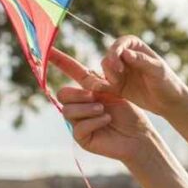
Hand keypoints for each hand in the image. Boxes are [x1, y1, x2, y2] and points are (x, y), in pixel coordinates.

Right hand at [49, 49, 155, 163]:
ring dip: (88, 109)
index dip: (59, 60)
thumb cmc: (130, 114)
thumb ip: (99, 83)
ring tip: (104, 110)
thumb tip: (89, 72)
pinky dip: (94, 122)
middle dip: (78, 95)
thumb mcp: (115, 92)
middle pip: (62, 94)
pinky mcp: (82, 139)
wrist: (140, 135)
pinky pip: (78, 128)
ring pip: (67, 111)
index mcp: (87, 90)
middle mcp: (79, 106)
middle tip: (95, 97)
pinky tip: (107, 120)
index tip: (48, 49)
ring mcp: (78, 123)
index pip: (70, 72)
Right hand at [98, 35, 187, 116]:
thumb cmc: (167, 83)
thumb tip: (125, 53)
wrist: (169, 103)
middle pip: (110, 54)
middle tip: (117, 77)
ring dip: (108, 75)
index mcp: (138, 48)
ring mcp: (121, 71)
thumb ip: (142, 61)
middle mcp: (127, 57)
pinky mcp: (117, 86)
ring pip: (105, 67)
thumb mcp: (157, 71)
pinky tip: (104, 89)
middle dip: (111, 64)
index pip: (122, 43)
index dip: (115, 50)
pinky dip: (101, 85)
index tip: (117, 63)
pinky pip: (104, 82)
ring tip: (117, 84)